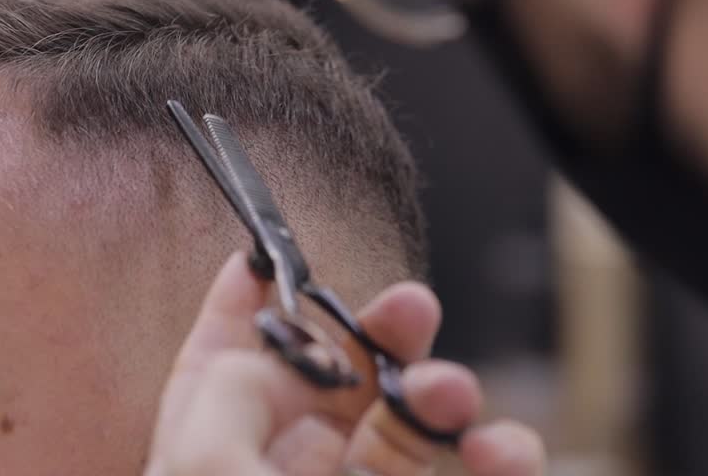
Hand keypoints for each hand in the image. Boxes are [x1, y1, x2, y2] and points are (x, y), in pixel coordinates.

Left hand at [144, 253, 544, 474]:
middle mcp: (279, 468)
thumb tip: (282, 342)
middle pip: (332, 382)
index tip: (258, 254)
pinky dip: (497, 457)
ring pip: (404, 428)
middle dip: (375, 332)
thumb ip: (231, 394)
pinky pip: (458, 475)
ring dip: (440, 392)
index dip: (240, 305)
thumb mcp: (203, 467)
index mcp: (211, 450)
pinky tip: (504, 450)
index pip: (221, 366)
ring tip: (449, 391)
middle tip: (411, 306)